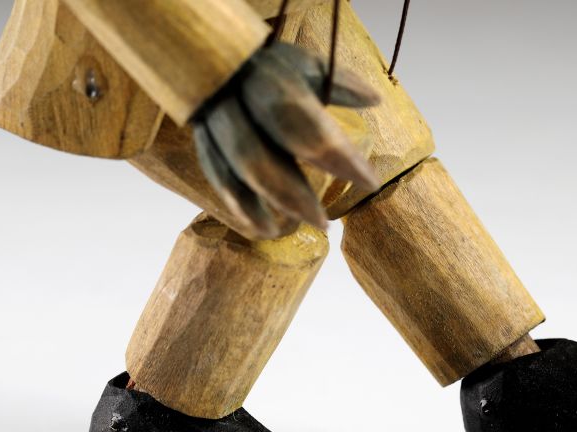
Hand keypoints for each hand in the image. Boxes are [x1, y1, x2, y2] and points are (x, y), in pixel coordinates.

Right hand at [191, 42, 380, 238]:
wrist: (208, 54)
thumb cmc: (272, 66)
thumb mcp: (307, 66)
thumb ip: (338, 85)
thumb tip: (375, 100)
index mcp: (265, 75)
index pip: (300, 119)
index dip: (332, 153)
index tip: (368, 183)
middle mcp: (231, 98)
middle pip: (255, 153)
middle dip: (289, 193)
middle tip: (323, 224)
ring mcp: (210, 120)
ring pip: (230, 170)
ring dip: (256, 207)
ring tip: (282, 232)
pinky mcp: (201, 138)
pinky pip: (217, 176)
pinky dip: (239, 205)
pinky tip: (260, 228)